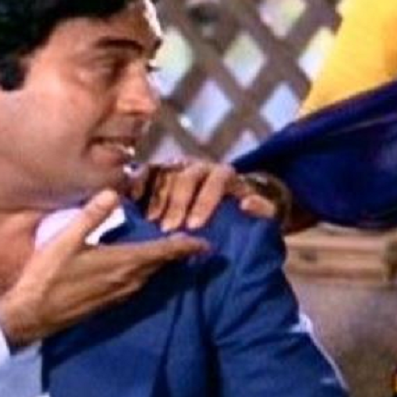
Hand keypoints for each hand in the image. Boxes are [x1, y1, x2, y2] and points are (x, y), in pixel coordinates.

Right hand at [0, 190, 208, 347]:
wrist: (30, 316)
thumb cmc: (47, 276)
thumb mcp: (66, 239)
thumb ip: (91, 215)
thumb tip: (115, 191)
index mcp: (121, 263)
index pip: (162, 252)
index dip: (185, 247)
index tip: (207, 243)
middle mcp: (126, 281)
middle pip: (160, 265)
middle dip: (177, 253)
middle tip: (192, 242)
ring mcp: (118, 295)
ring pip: (149, 277)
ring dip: (162, 264)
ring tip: (171, 251)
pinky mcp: (108, 303)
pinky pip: (137, 285)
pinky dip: (147, 273)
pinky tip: (141, 267)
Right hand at [129, 160, 279, 230]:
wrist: (230, 202)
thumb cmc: (247, 212)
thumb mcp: (264, 212)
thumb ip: (262, 209)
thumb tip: (248, 203)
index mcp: (226, 173)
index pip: (216, 181)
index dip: (205, 202)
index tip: (194, 226)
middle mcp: (201, 166)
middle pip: (187, 178)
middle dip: (177, 204)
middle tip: (168, 230)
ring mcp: (179, 166)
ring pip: (166, 174)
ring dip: (156, 199)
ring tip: (150, 224)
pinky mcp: (161, 171)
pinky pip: (147, 172)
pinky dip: (139, 183)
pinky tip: (131, 200)